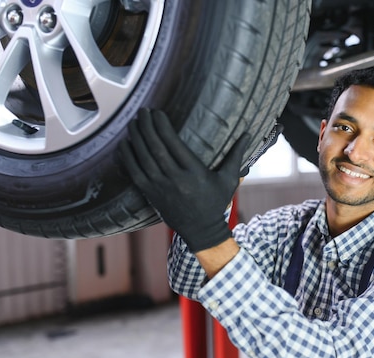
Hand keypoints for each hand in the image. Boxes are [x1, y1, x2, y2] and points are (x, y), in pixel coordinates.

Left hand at [119, 108, 250, 251]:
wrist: (202, 230)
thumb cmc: (216, 202)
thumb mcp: (228, 179)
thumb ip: (236, 155)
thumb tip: (248, 134)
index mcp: (194, 172)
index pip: (173, 143)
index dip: (162, 126)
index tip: (158, 113)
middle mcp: (175, 179)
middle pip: (156, 148)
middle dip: (147, 127)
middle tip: (143, 111)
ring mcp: (160, 187)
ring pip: (143, 158)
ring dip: (136, 138)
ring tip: (134, 122)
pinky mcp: (151, 194)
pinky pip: (134, 173)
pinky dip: (128, 157)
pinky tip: (125, 143)